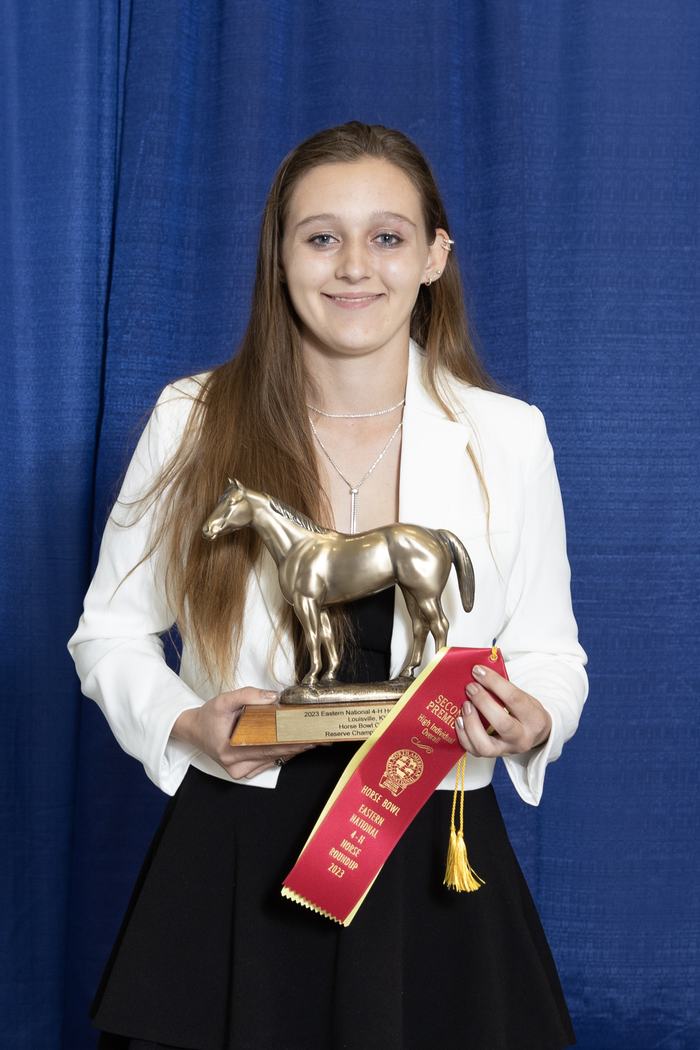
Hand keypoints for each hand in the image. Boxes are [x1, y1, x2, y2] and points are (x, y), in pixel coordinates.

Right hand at [171, 687, 314, 779]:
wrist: (194, 730)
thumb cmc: (209, 716)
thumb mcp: (223, 700)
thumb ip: (247, 695)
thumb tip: (273, 697)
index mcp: (231, 751)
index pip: (270, 747)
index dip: (293, 742)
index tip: (312, 737)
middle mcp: (237, 766)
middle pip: (276, 755)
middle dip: (300, 746)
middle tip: (322, 739)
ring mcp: (241, 772)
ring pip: (275, 761)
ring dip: (294, 750)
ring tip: (315, 740)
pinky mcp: (244, 772)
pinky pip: (268, 763)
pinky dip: (283, 754)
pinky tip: (297, 746)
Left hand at [454, 664, 551, 757]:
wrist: (534, 734)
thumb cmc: (526, 712)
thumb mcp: (524, 697)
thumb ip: (504, 689)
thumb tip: (477, 674)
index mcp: (534, 718)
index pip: (514, 698)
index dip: (494, 682)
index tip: (478, 671)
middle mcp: (522, 738)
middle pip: (502, 724)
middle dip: (482, 702)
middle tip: (470, 687)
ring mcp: (507, 750)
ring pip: (485, 745)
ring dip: (471, 723)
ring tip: (465, 706)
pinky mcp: (493, 756)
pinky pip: (474, 751)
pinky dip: (463, 735)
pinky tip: (459, 720)